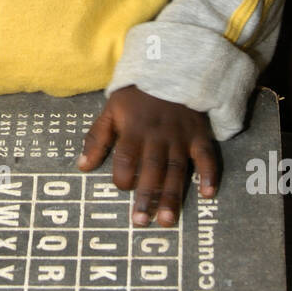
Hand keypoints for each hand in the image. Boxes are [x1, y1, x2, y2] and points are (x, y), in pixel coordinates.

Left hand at [79, 87, 218, 227]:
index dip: (123, 175)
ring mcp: (181, 137)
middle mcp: (158, 137)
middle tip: (141, 222)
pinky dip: (209, 174)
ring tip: (167, 220)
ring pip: (176, 170)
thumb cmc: (137, 95)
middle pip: (151, 170)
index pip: (126, 158)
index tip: (122, 188)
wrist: (171, 69)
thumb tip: (82, 167)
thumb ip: (97, 138)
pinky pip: (207, 156)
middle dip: (146, 197)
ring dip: (172, 195)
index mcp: (134, 130)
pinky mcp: (199, 135)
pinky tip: (208, 194)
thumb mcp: (111, 110)